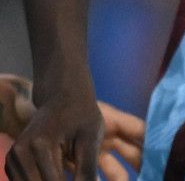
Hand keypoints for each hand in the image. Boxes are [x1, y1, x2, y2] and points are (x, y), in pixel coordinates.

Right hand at [2, 75, 142, 180]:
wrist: (62, 96)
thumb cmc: (81, 114)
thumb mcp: (91, 138)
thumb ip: (87, 169)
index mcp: (41, 145)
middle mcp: (20, 152)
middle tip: (77, 177)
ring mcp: (12, 158)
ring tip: (68, 173)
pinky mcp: (11, 162)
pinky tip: (57, 175)